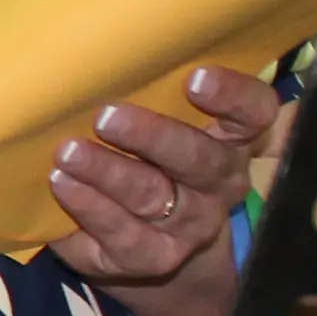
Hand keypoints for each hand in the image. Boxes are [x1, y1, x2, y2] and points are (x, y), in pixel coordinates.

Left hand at [46, 66, 278, 289]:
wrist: (146, 246)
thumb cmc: (146, 162)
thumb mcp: (161, 128)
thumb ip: (149, 97)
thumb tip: (92, 58)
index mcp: (230, 140)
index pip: (254, 113)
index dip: (232, 96)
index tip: (194, 78)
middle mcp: (219, 182)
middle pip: (198, 158)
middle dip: (151, 136)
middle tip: (106, 116)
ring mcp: (190, 224)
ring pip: (152, 195)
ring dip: (107, 171)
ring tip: (67, 152)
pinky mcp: (153, 257)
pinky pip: (124, 234)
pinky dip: (90, 207)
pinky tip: (62, 185)